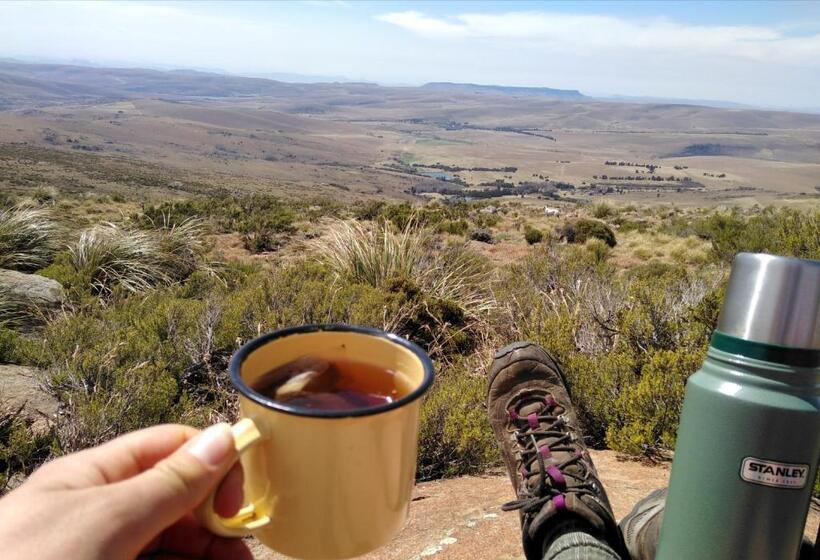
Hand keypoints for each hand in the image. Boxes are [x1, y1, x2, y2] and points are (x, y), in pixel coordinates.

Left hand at [0, 424, 251, 559]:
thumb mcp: (107, 520)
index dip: (211, 463)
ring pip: (172, 548)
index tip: (238, 500)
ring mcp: (103, 556)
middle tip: (243, 552)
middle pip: (175, 505)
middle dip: (214, 524)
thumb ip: (170, 482)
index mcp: (93, 479)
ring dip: (208, 555)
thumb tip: (227, 435)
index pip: (168, 449)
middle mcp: (100, 516)